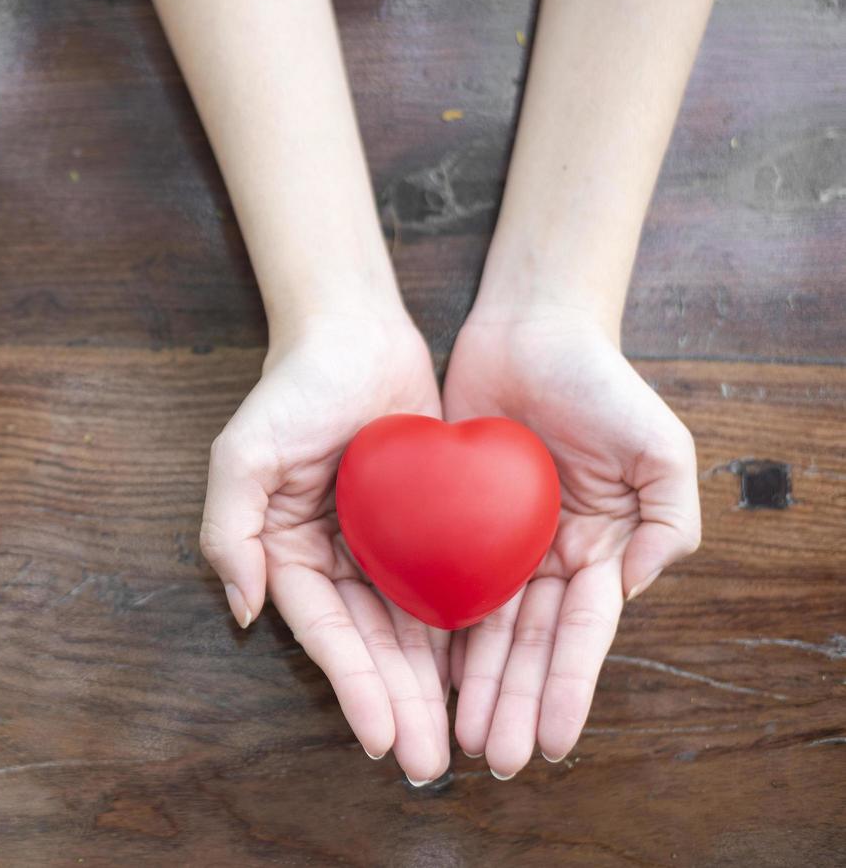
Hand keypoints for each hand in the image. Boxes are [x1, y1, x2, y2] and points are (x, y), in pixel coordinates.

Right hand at [203, 313, 451, 783]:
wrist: (357, 330)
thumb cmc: (294, 387)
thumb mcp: (242, 452)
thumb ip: (229, 529)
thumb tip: (244, 610)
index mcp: (288, 553)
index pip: (324, 632)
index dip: (352, 686)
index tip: (380, 738)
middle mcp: (335, 560)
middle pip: (371, 647)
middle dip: (399, 708)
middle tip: (428, 764)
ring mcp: (384, 547)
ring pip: (412, 631)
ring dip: (431, 690)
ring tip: (457, 745)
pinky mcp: (429, 526)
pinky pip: (448, 588)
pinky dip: (461, 635)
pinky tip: (484, 679)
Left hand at [442, 308, 699, 776]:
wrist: (529, 329)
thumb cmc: (600, 382)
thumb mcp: (660, 446)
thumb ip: (668, 518)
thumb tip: (632, 587)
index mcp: (599, 550)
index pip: (580, 634)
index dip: (565, 687)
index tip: (550, 741)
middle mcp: (548, 558)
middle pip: (526, 645)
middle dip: (512, 703)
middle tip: (493, 757)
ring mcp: (498, 543)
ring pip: (481, 628)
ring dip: (472, 685)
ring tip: (454, 737)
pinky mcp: (450, 520)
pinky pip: (436, 581)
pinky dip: (432, 630)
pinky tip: (418, 676)